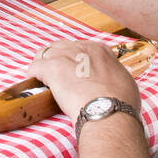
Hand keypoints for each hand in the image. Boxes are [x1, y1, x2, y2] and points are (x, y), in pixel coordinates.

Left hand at [25, 40, 140, 121]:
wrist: (108, 110)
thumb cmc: (120, 102)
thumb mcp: (124, 82)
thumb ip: (113, 77)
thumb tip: (113, 82)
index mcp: (100, 50)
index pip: (81, 48)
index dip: (75, 60)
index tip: (74, 70)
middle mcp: (82, 48)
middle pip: (61, 47)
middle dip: (57, 59)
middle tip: (56, 75)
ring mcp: (65, 56)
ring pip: (45, 53)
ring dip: (43, 64)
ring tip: (42, 77)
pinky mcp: (51, 68)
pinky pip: (34, 67)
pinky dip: (33, 75)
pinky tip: (33, 82)